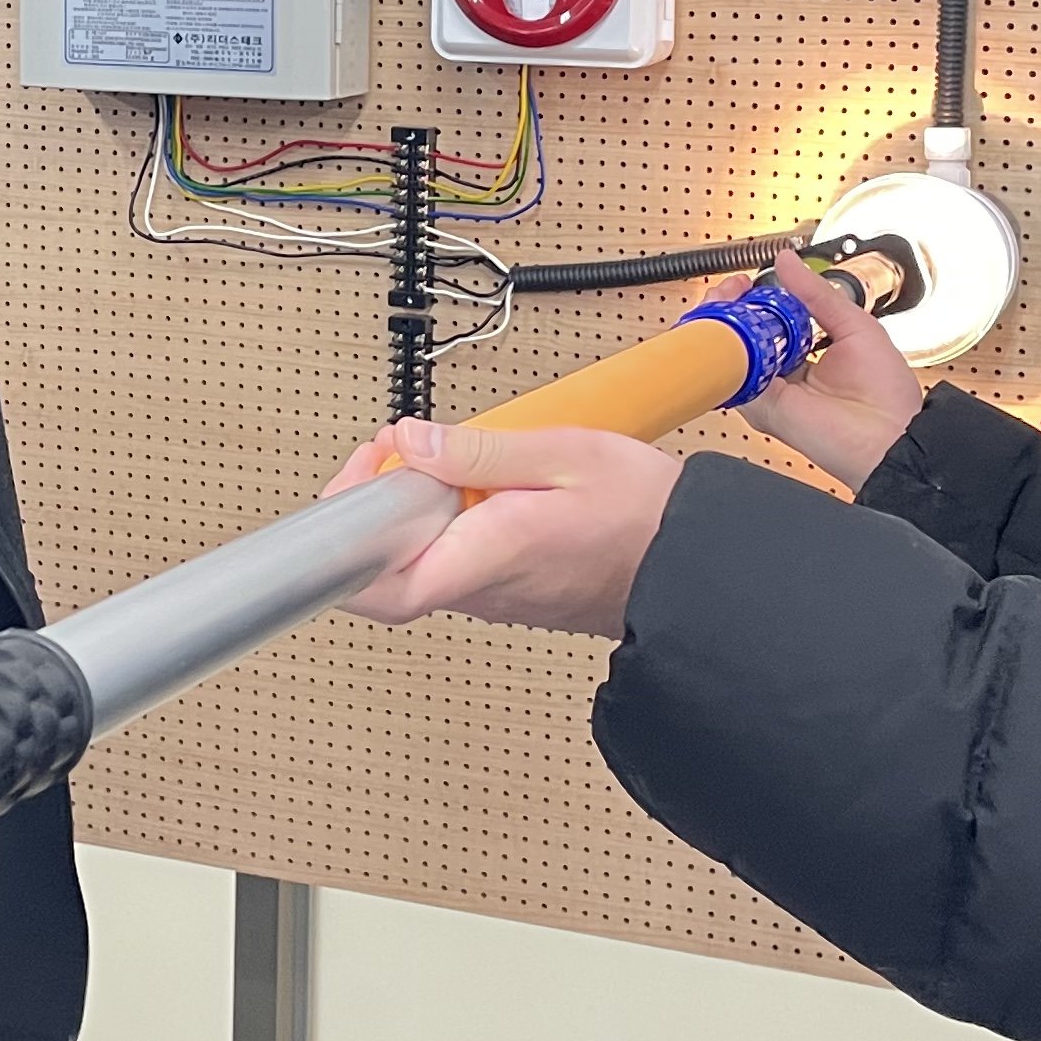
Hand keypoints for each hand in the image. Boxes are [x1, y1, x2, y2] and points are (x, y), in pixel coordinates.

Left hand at [318, 422, 681, 637]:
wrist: (697, 562)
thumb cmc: (645, 512)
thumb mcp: (564, 454)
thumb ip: (480, 451)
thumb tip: (411, 443)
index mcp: (489, 556)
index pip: (382, 588)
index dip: (343, 546)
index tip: (358, 482)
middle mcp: (484, 589)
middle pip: (388, 575)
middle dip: (372, 511)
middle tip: (387, 454)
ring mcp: (495, 597)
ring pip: (418, 566)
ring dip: (408, 514)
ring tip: (431, 458)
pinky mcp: (510, 592)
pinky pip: (453, 563)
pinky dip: (442, 524)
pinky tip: (468, 485)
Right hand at [737, 253, 923, 492]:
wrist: (892, 436)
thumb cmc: (886, 393)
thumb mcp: (854, 324)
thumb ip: (818, 293)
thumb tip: (787, 262)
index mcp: (806, 352)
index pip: (767, 321)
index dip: (754, 299)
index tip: (748, 280)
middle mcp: (784, 373)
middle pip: (742, 337)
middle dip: (730, 306)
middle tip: (731, 287)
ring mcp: (771, 390)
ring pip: (730, 354)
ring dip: (721, 323)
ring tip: (723, 299)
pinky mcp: (763, 406)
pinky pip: (733, 377)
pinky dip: (723, 352)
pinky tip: (726, 327)